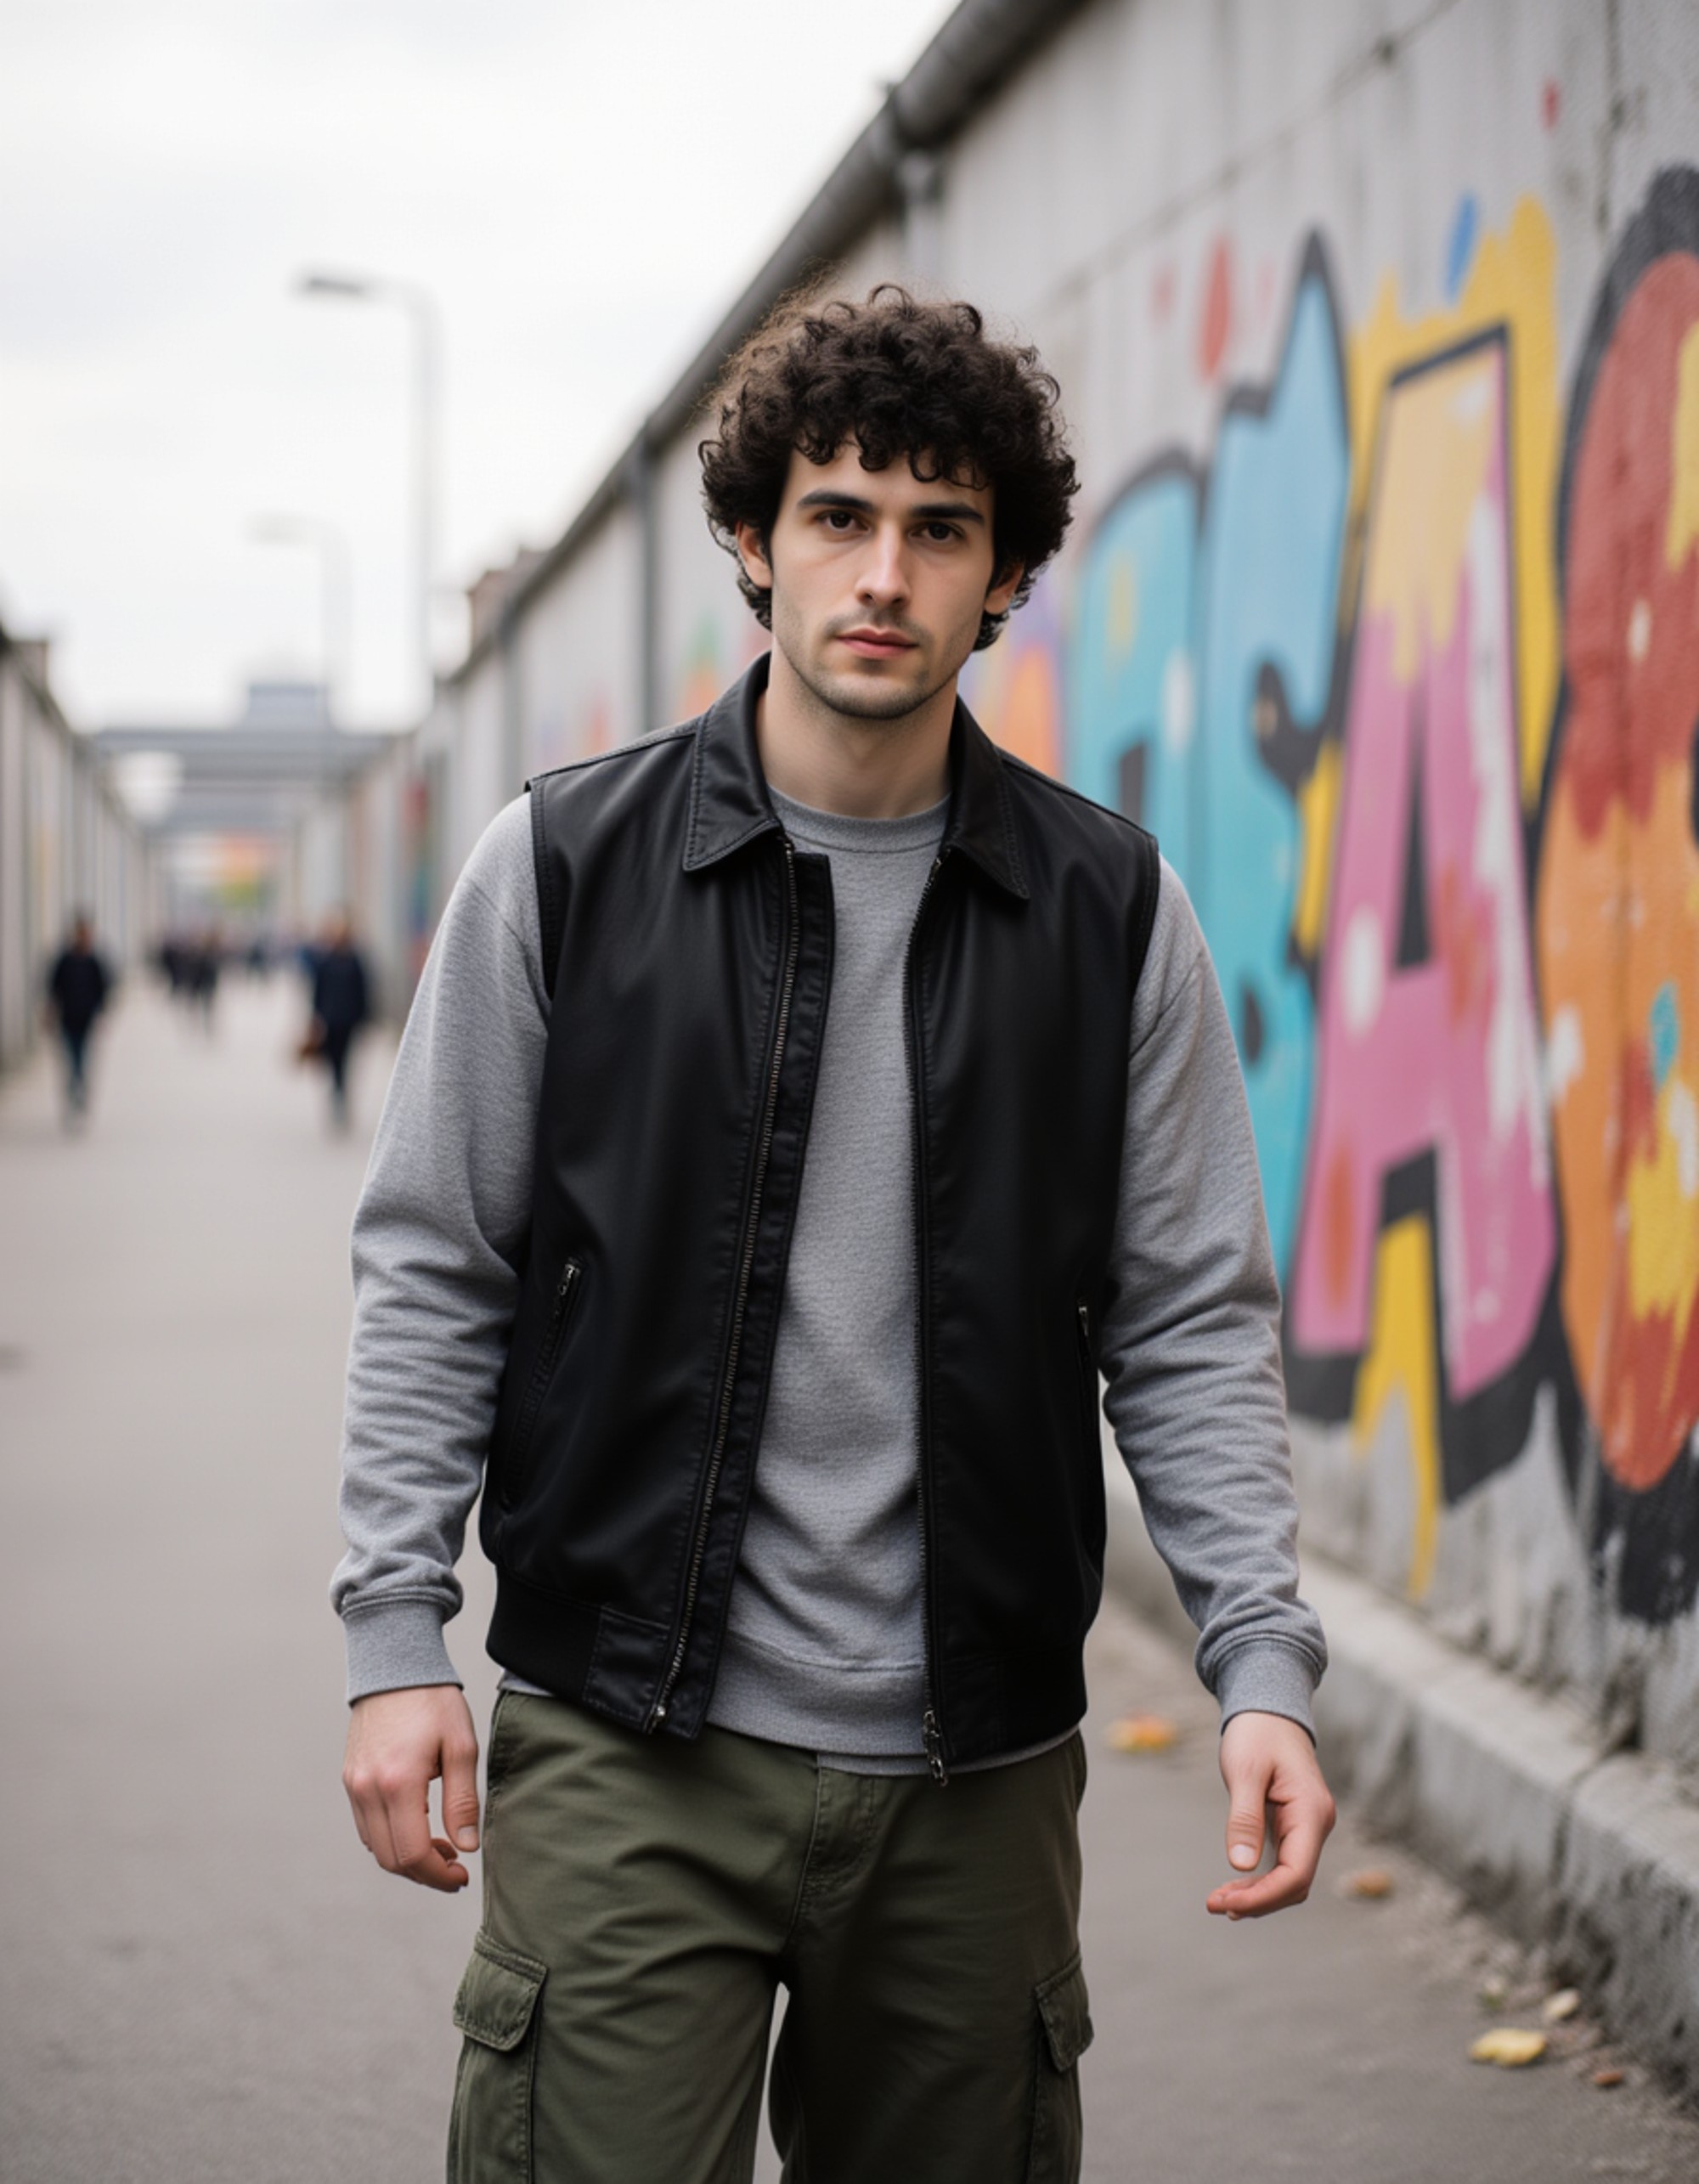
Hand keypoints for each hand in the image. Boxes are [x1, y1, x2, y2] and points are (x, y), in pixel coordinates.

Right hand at [342, 1684, 480, 1892]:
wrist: (394, 1666)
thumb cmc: (433, 1701)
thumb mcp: (461, 1746)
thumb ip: (462, 1801)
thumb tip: (466, 1847)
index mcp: (398, 1783)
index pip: (413, 1853)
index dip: (438, 1875)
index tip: (462, 1876)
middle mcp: (367, 1790)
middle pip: (390, 1859)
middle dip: (424, 1873)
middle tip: (454, 1867)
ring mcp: (354, 1786)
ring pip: (375, 1847)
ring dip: (406, 1858)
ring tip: (440, 1846)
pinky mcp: (350, 1780)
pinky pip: (366, 1826)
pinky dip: (390, 1838)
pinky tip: (416, 1824)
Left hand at [1206, 1709, 1335, 1919]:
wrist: (1268, 1709)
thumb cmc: (1257, 1734)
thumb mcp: (1245, 1771)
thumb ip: (1244, 1818)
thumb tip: (1241, 1866)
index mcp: (1311, 1812)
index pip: (1296, 1874)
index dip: (1262, 1896)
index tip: (1226, 1904)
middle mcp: (1317, 1825)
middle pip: (1295, 1884)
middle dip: (1258, 1901)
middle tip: (1214, 1905)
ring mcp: (1308, 1827)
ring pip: (1291, 1879)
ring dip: (1259, 1895)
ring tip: (1220, 1901)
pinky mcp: (1295, 1826)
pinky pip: (1285, 1864)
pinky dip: (1262, 1880)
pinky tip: (1237, 1888)